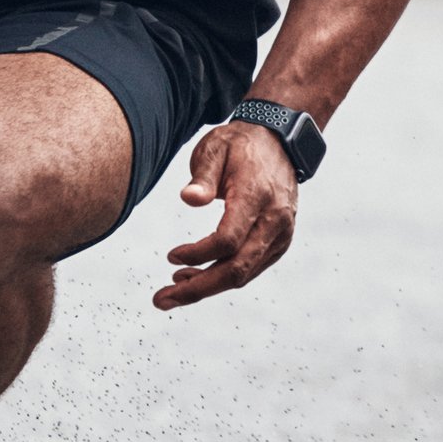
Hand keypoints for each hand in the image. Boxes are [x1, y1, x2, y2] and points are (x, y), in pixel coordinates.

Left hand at [155, 121, 298, 309]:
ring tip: (173, 288)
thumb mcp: (215, 148)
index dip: (198, 254)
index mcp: (257, 196)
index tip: (171, 256)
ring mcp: (281, 234)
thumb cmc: (240, 144)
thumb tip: (188, 199)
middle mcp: (275, 221)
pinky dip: (224, 277)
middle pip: (237, 269)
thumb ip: (202, 175)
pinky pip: (251, 268)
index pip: (228, 240)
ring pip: (244, 274)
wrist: (278, 142)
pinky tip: (197, 276)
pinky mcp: (279, 242)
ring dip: (208, 286)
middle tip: (162, 299)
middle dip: (198, 289)